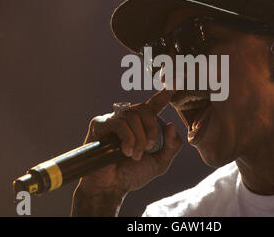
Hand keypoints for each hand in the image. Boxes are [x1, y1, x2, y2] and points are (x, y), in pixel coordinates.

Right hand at [71, 89, 181, 215]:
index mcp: (141, 125)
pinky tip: (125, 151)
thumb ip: (171, 145)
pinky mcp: (100, 125)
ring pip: (132, 116)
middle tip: (148, 147)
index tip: (173, 85)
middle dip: (151, 129)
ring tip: (134, 154)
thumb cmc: (133, 174)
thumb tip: (171, 124)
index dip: (162, 95)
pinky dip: (127, 138)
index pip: (153, 105)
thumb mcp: (160, 162)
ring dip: (138, 138)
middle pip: (144, 109)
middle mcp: (127, 119)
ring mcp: (112, 120)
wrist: (112, 187)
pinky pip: (119, 123)